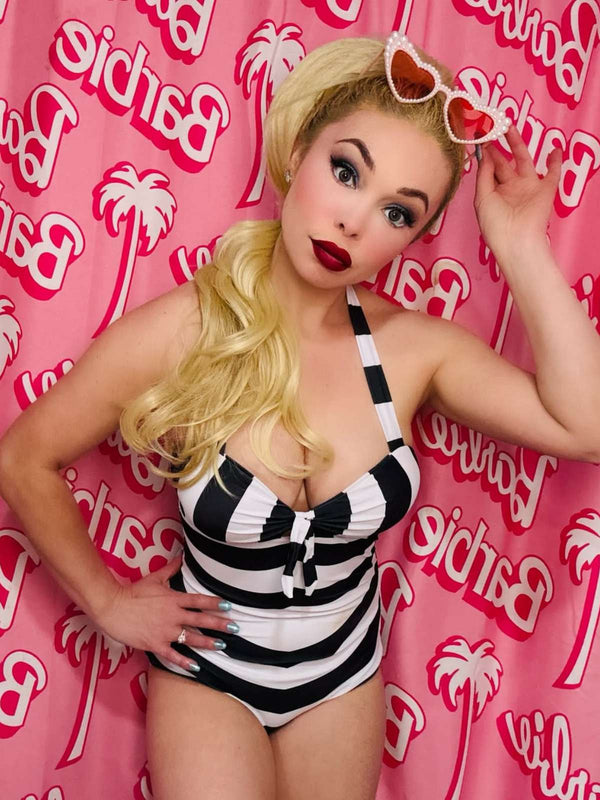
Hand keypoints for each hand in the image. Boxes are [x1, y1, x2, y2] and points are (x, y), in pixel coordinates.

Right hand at [95, 553, 234, 671]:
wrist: (113, 607)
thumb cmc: (133, 592)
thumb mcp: (154, 578)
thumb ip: (171, 569)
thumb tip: (182, 556)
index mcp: (174, 599)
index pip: (199, 601)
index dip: (215, 603)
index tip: (229, 606)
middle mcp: (173, 616)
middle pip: (200, 620)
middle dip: (219, 624)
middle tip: (235, 628)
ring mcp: (165, 631)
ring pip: (191, 638)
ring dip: (208, 642)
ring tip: (222, 646)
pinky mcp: (155, 644)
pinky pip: (173, 655)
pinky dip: (185, 662)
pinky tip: (197, 667)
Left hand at [473, 124, 562, 254]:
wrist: (516, 240)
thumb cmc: (495, 225)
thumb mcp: (483, 198)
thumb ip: (484, 175)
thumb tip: (486, 154)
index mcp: (494, 193)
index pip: (488, 169)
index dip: (484, 154)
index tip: (478, 136)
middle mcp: (510, 189)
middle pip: (503, 162)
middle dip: (497, 146)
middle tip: (491, 127)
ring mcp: (528, 188)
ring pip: (524, 160)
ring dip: (518, 143)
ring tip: (510, 126)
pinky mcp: (545, 190)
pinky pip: (553, 173)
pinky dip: (556, 162)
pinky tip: (555, 149)